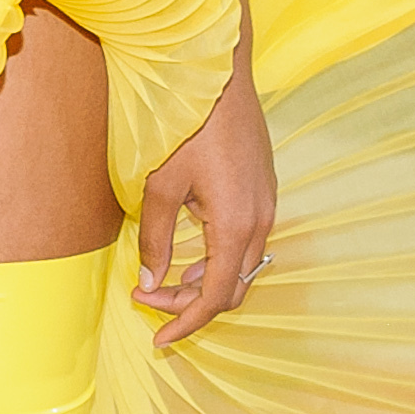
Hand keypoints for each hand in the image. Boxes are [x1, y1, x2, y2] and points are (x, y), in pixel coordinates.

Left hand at [134, 59, 275, 349]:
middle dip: (191, 305)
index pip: (216, 296)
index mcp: (236, 225)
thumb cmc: (187, 125)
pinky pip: (246, 244)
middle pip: (232, 288)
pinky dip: (218, 259)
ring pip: (241, 267)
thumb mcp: (159, 185)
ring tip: (161, 281)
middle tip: (148, 298)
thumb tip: (152, 278)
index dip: (186, 322)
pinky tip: (189, 255)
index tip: (158, 339)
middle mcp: (260, 221)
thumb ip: (156, 237)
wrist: (219, 74)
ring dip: (204, 282)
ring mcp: (266, 206)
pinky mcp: (263, 192)